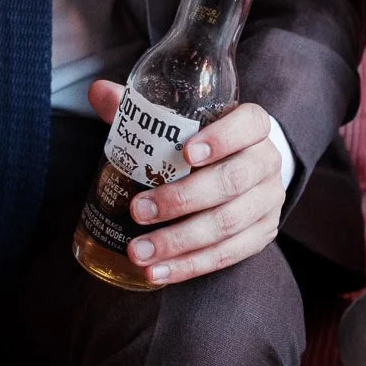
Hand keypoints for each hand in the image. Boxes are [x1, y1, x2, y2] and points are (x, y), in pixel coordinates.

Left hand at [88, 79, 286, 284]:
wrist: (243, 170)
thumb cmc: (202, 141)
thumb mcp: (179, 120)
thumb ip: (142, 107)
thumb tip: (97, 92)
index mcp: (253, 127)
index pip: (249, 125)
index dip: (222, 138)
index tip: (186, 153)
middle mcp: (267, 162)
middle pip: (233, 181)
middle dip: (182, 199)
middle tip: (138, 211)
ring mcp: (267, 201)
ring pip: (228, 224)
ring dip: (179, 242)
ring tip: (139, 251)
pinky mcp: (261, 234)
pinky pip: (228, 255)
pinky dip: (190, 266)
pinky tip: (159, 273)